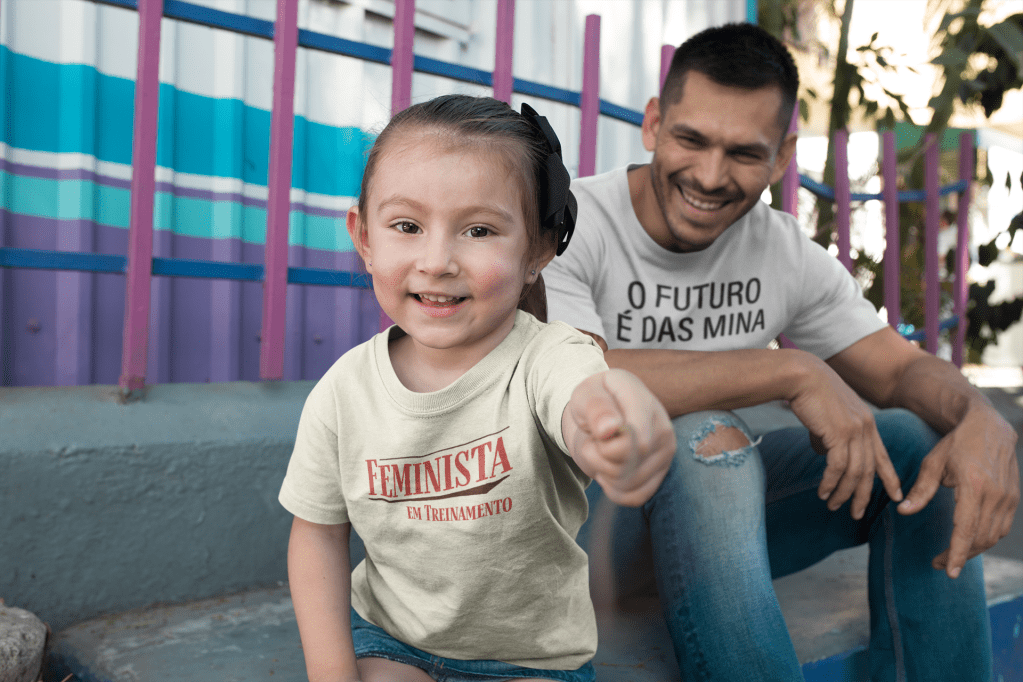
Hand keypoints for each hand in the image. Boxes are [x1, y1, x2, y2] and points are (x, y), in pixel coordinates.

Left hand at [566, 369, 674, 506]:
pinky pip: (636, 497)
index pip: (633, 439)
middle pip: (625, 464)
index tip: (596, 433)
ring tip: (604, 451)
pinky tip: (611, 469)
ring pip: (627, 483)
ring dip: (604, 472)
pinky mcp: (662, 473)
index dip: (606, 446)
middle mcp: (662, 426)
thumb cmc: (594, 403)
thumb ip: (596, 407)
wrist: (605, 415)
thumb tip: (609, 428)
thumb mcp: (585, 395)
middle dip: (597, 456)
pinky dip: (615, 490)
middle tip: (596, 440)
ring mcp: (666, 451)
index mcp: (642, 400)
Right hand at [787, 354, 903, 519]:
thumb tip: (824, 454)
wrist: (802, 376)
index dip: (890, 478)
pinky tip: (823, 492)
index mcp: (868, 423)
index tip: (897, 496)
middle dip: (862, 495)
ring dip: (843, 492)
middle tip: (855, 513)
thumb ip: (831, 435)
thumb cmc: (811, 392)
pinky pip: (838, 466)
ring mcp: (855, 431)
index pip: (882, 456)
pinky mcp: (839, 433)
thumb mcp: (829, 416)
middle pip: (869, 471)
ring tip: (832, 505)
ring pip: (854, 472)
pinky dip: (831, 482)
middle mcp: (866, 428)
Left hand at [897, 405, 1019, 577]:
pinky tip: (968, 541)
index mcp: (973, 485)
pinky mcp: (1013, 499)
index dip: (958, 554)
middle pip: (980, 538)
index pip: (966, 529)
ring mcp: (1008, 498)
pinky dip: (985, 539)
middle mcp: (995, 495)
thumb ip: (920, 491)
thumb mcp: (932, 463)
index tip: (949, 572)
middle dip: (960, 556)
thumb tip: (903, 511)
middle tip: (939, 564)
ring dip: (973, 550)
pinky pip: (1001, 528)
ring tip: (951, 556)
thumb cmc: (956, 444)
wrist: (990, 427)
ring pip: (993, 536)